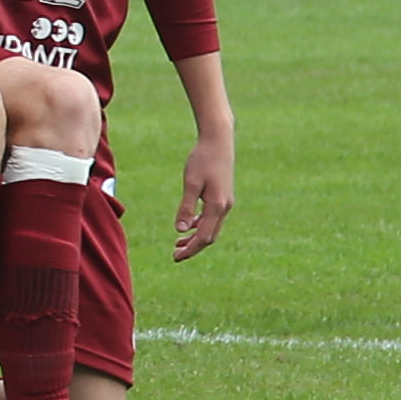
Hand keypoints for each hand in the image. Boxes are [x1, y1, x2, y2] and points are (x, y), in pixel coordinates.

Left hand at [174, 133, 233, 259]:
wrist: (218, 142)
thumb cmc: (202, 160)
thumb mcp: (191, 183)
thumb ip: (186, 207)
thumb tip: (180, 230)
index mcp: (217, 207)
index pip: (204, 237)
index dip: (191, 249)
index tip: (176, 257)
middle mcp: (224, 208)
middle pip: (209, 236)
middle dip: (193, 247)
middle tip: (175, 256)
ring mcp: (225, 202)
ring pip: (211, 228)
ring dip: (196, 237)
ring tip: (178, 244)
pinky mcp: (222, 196)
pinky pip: (212, 218)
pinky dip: (200, 225)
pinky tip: (188, 226)